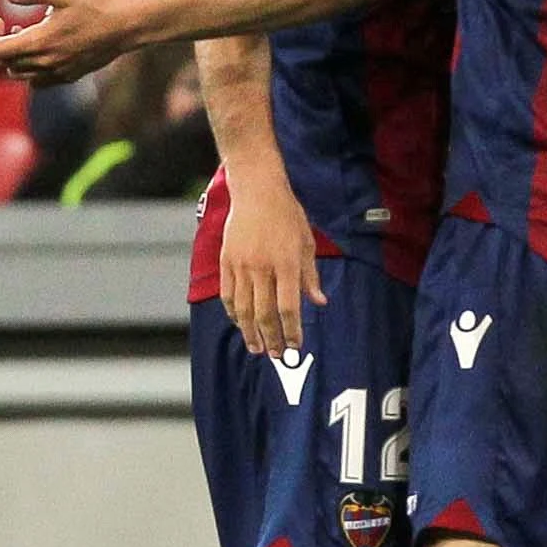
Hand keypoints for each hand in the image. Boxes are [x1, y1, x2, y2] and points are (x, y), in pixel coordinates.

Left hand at [0, 0, 138, 84]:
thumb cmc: (96, 5)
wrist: (127, 26)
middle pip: (5, 62)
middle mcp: (46, 63)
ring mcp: (58, 72)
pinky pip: (39, 80)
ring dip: (13, 55)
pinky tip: (39, 49)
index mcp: (39, 43)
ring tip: (21, 31)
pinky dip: (29, 68)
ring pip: (21, 74)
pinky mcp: (70, 75)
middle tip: (2, 21)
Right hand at [218, 175, 325, 357]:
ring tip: (257, 348)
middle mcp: (262, 267)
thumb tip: (319, 302)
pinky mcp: (226, 261)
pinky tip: (240, 324)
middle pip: (265, 314)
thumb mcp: (306, 243)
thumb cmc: (287, 215)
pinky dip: (233, 313)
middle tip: (278, 356)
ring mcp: (241, 265)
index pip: (289, 307)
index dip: (292, 330)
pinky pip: (228, 294)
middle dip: (272, 339)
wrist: (257, 190)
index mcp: (286, 263)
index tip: (296, 345)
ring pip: (244, 309)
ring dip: (250, 332)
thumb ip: (310, 276)